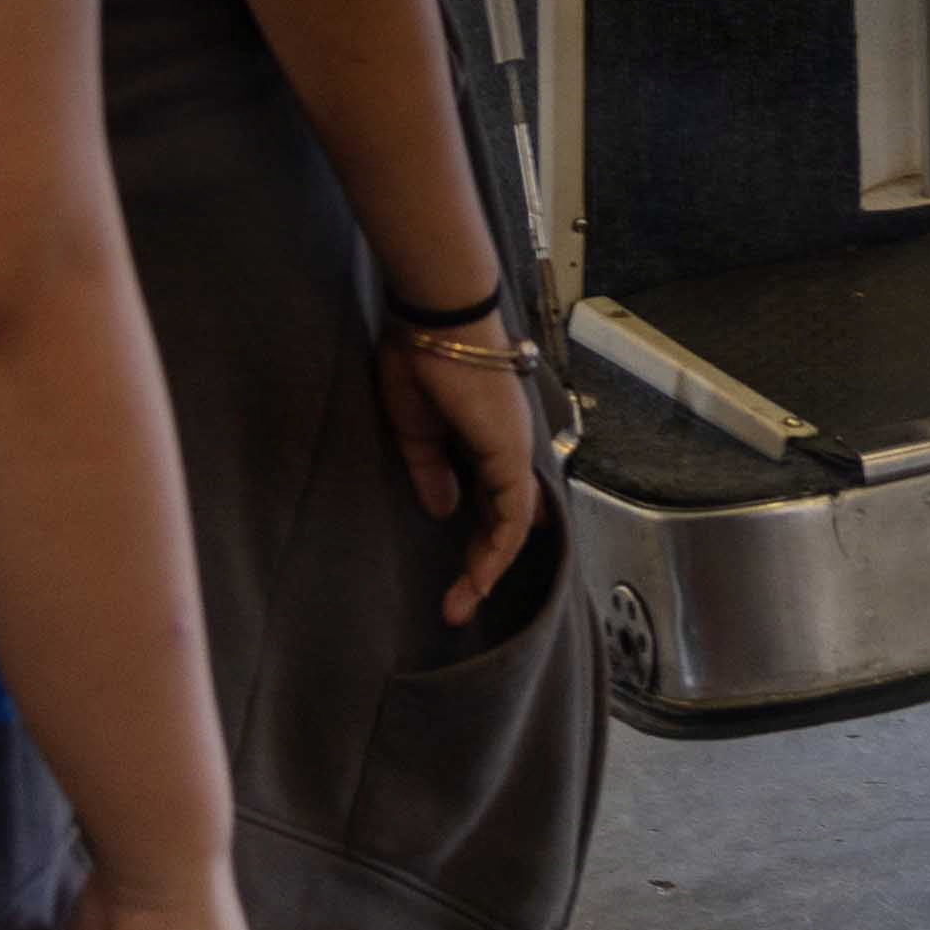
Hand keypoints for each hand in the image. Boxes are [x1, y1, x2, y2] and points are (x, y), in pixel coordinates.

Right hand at [378, 310, 548, 625]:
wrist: (436, 324)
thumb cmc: (420, 362)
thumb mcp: (416, 430)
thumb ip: (433, 471)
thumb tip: (445, 509)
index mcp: (482, 440)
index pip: (488, 500)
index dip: (479, 537)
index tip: (461, 573)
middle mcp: (506, 450)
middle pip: (503, 520)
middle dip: (481, 565)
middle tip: (455, 605)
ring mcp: (514, 454)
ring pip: (511, 526)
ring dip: (488, 569)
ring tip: (460, 605)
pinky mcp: (511, 458)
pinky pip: (512, 518)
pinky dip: (499, 552)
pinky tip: (480, 580)